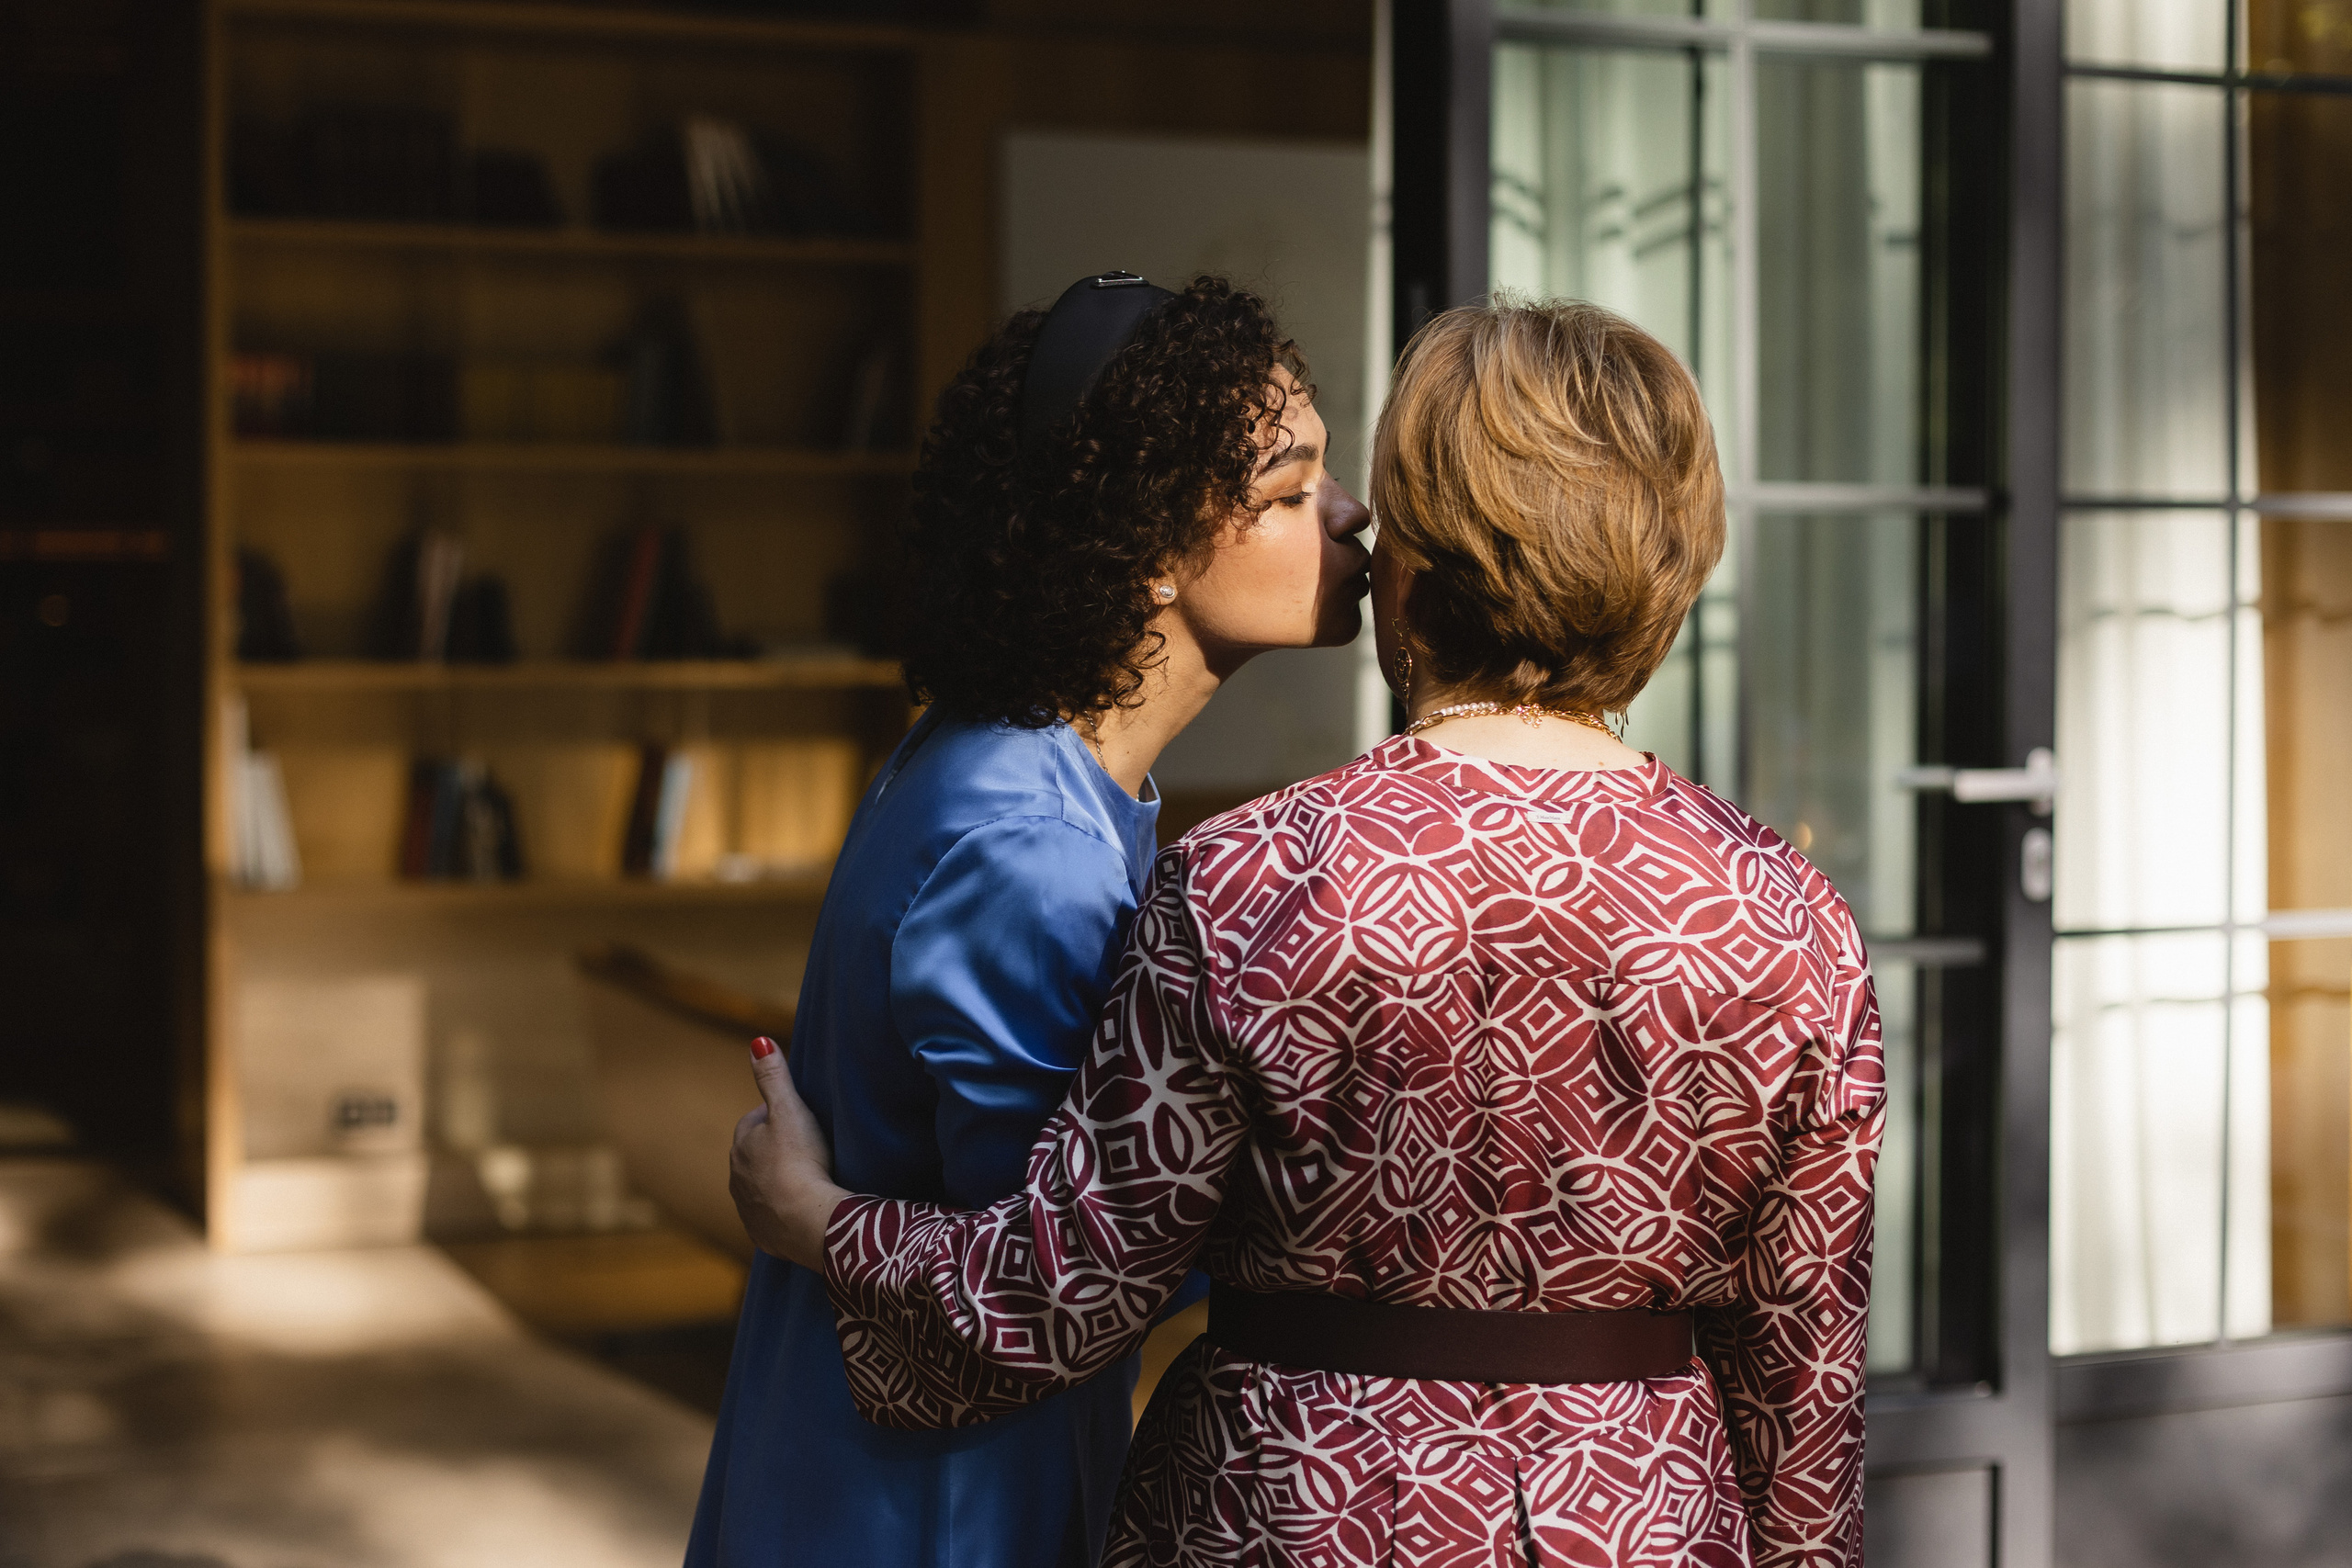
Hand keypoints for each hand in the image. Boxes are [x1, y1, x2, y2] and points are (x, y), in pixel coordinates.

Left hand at [730, 1036, 848, 1270]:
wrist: (808, 1222)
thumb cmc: (801, 1160)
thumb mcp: (790, 1110)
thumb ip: (773, 1076)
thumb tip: (757, 1040)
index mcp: (741, 1143)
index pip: (754, 1121)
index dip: (776, 1117)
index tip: (799, 1120)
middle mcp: (737, 1176)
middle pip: (755, 1155)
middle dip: (775, 1150)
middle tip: (807, 1149)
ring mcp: (748, 1207)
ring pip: (761, 1187)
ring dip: (779, 1182)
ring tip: (808, 1179)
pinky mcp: (762, 1234)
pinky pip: (771, 1218)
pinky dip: (784, 1213)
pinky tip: (803, 1209)